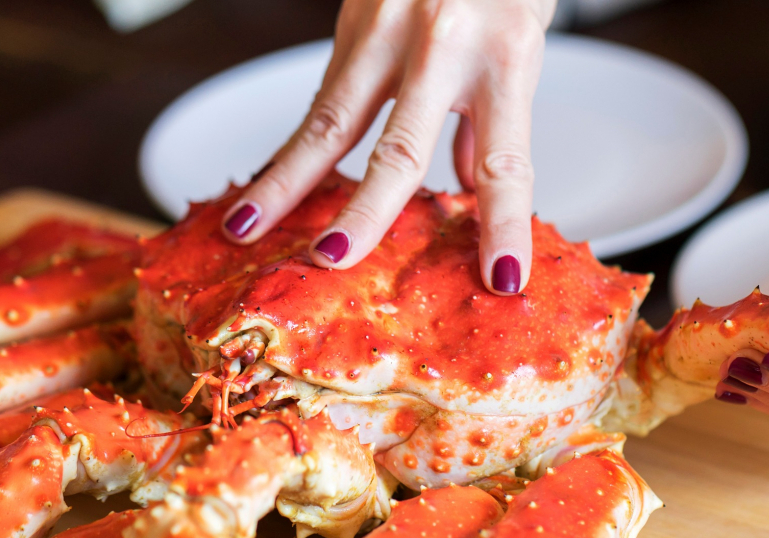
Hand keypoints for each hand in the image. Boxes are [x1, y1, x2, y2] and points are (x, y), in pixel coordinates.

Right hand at [220, 0, 555, 294]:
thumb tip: (461, 190)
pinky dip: (298, 144)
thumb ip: (494, 121)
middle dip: (366, 211)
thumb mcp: (522, 45)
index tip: (502, 281)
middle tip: (333, 260)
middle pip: (400, 148)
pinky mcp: (352, 20)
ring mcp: (388, 31)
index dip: (503, 226)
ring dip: (286, 179)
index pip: (505, 165)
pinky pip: (323, 95)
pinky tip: (268, 180)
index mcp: (505, 60)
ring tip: (246, 226)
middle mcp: (442, 46)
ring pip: (331, 119)